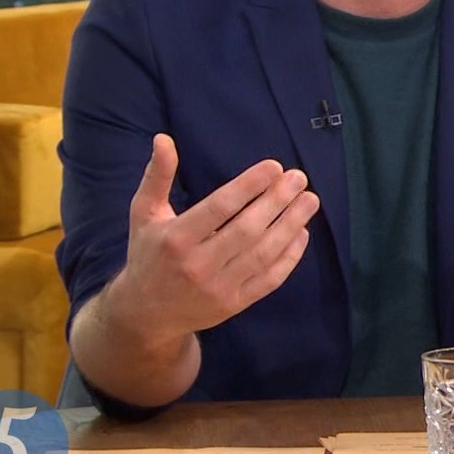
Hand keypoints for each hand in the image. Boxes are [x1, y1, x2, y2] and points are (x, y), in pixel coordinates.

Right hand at [107, 134, 319, 341]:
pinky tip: (302, 232)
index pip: (219, 208)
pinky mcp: (234, 304)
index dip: (249, 185)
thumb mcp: (144, 214)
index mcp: (175, 239)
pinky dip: (290, 256)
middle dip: (278, 201)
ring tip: (309, 200)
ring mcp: (218, 288)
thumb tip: (164, 139)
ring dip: (291, 224)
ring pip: (263, 254)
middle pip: (247, 229)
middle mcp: (197, 265)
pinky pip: (269, 279)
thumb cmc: (148, 254)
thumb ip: (157, 177)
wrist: (146, 314)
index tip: (275, 166)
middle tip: (299, 177)